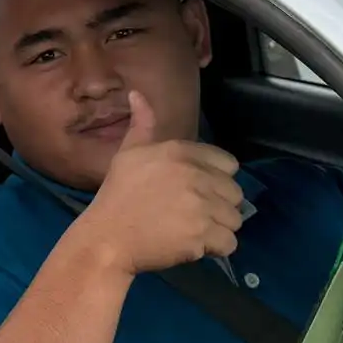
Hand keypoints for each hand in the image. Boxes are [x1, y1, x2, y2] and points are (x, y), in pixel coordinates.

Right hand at [73, 92, 242, 273]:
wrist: (107, 239)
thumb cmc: (117, 196)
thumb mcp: (127, 154)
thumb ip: (142, 125)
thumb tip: (138, 94)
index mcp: (180, 152)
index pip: (229, 164)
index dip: (215, 180)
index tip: (195, 192)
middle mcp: (195, 175)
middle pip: (235, 193)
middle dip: (219, 206)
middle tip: (192, 215)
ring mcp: (201, 206)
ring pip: (234, 219)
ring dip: (218, 228)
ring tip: (193, 231)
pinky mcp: (202, 235)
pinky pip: (230, 243)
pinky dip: (216, 248)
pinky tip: (195, 245)